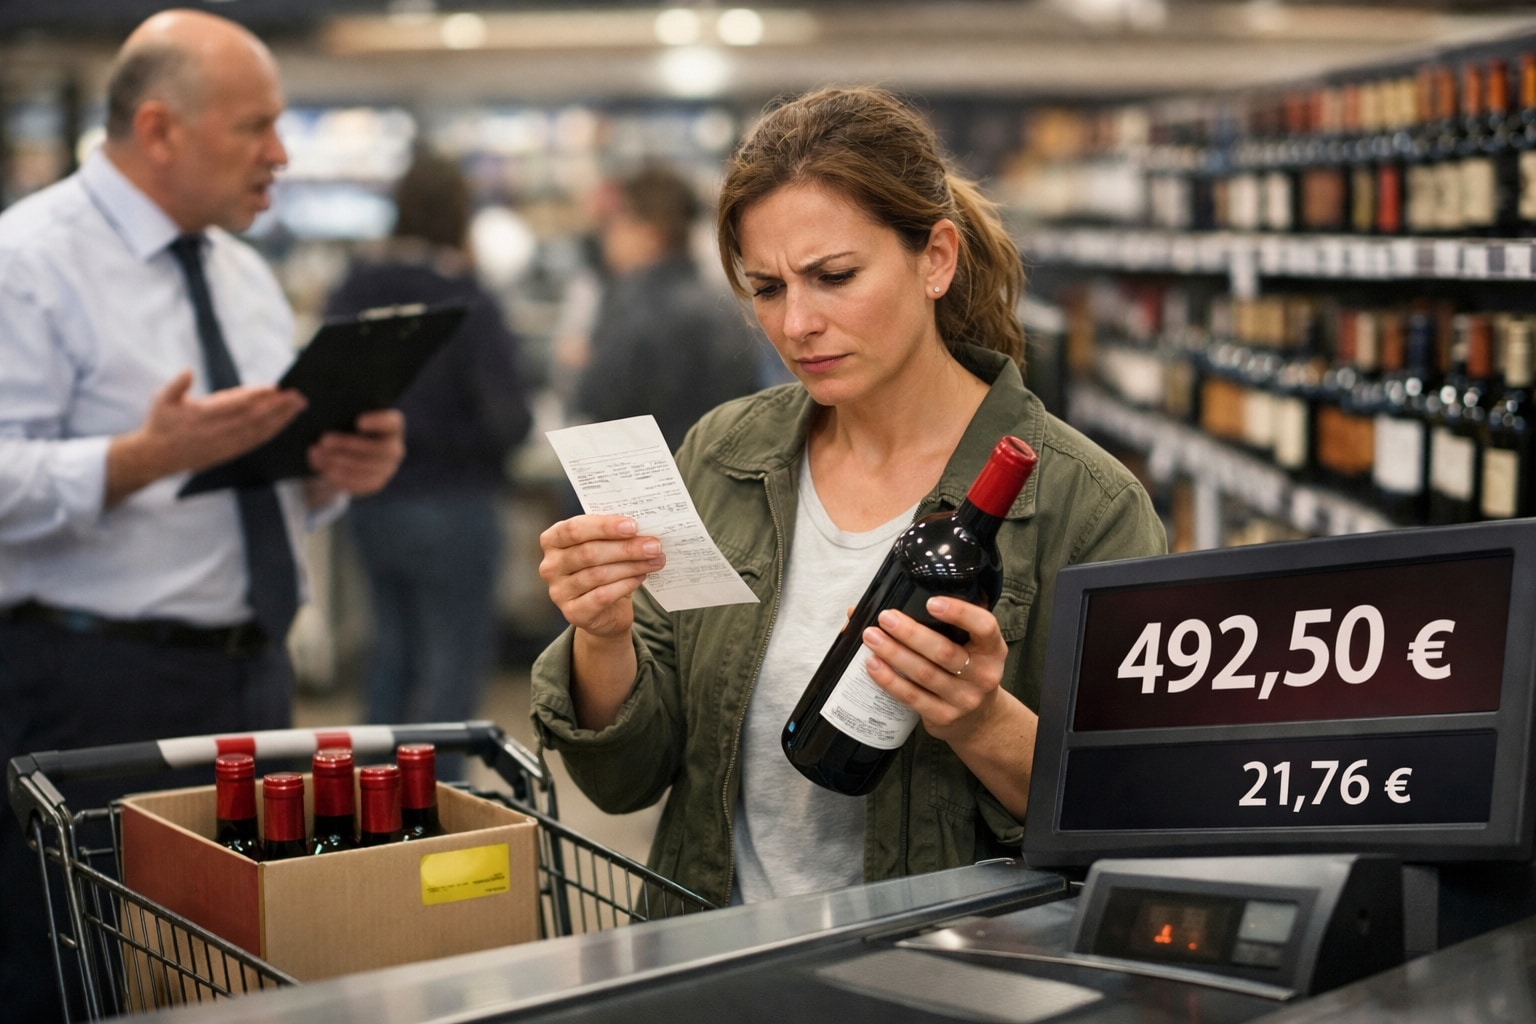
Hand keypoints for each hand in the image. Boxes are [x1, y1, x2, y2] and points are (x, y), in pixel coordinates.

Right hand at [106, 370, 305, 505]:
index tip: (275, 388)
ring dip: (280, 420)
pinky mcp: (228, 453)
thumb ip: (176, 385)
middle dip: (278, 407)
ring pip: (258, 432)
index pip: (235, 404)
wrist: (156, 458)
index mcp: (201, 416)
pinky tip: (284, 424)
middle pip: (253, 418)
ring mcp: (224, 445)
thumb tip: (188, 370)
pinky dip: (270, 433)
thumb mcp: (161, 400)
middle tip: (298, 396)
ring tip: (298, 407)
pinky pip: (254, 442)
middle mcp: (216, 432)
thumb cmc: (161, 423)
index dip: (256, 396)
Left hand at [306, 408, 404, 497]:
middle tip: (325, 440)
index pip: (392, 423)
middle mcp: (395, 447)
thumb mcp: (340, 414)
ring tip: (319, 455)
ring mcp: (388, 468)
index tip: (358, 421)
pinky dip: (342, 477)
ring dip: (341, 462)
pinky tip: (325, 469)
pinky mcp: (377, 483)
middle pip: (380, 449)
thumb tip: (303, 402)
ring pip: (368, 468)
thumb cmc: (343, 425)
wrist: (343, 452)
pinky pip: (362, 484)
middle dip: (350, 445)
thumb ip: (328, 406)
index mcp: (392, 425)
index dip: (378, 422)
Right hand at [538, 514, 664, 639]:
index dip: (604, 526)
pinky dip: (625, 585)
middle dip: (626, 548)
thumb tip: (642, 528)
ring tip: (654, 560)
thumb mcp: (604, 545)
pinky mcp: (572, 612)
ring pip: (598, 575)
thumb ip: (614, 534)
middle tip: (654, 546)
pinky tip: (641, 577)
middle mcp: (550, 566)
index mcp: (553, 540)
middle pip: (589, 553)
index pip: (574, 528)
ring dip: (631, 566)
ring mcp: (558, 591)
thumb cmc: (603, 567)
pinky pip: (602, 596)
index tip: (633, 526)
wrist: (604, 609)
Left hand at [859, 594, 1036, 817]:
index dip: (960, 613)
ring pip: (924, 674)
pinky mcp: (944, 717)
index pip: (984, 627)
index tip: (931, 602)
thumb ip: (947, 624)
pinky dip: (890, 680)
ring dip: (894, 654)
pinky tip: (873, 665)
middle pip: (945, 652)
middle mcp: (983, 675)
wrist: (979, 720)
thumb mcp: (973, 647)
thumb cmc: (967, 671)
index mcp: (993, 649)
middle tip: (885, 617)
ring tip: (871, 637)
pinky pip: (912, 697)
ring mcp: (964, 699)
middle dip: (911, 634)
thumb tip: (888, 600)